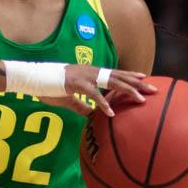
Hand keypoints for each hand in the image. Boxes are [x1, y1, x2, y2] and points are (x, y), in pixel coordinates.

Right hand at [40, 66, 156, 116]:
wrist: (33, 78)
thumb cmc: (49, 87)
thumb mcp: (68, 98)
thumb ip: (81, 106)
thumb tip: (92, 115)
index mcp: (90, 73)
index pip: (115, 74)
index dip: (130, 76)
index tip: (145, 79)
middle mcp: (91, 72)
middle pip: (119, 76)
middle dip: (138, 83)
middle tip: (154, 89)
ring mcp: (85, 77)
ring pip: (111, 82)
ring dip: (128, 90)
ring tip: (141, 99)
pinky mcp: (76, 84)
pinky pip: (93, 94)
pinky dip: (103, 103)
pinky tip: (111, 112)